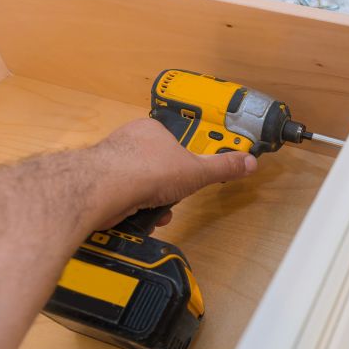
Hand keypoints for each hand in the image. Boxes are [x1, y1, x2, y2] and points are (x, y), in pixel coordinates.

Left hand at [91, 119, 257, 228]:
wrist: (106, 189)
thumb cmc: (146, 170)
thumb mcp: (197, 170)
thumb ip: (222, 167)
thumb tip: (248, 162)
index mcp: (152, 130)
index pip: (172, 144)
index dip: (183, 164)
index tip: (188, 177)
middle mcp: (128, 142)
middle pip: (155, 167)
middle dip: (167, 188)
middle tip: (174, 197)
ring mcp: (111, 164)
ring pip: (138, 185)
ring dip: (151, 202)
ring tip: (157, 211)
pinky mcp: (99, 185)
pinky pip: (122, 198)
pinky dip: (133, 211)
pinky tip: (140, 218)